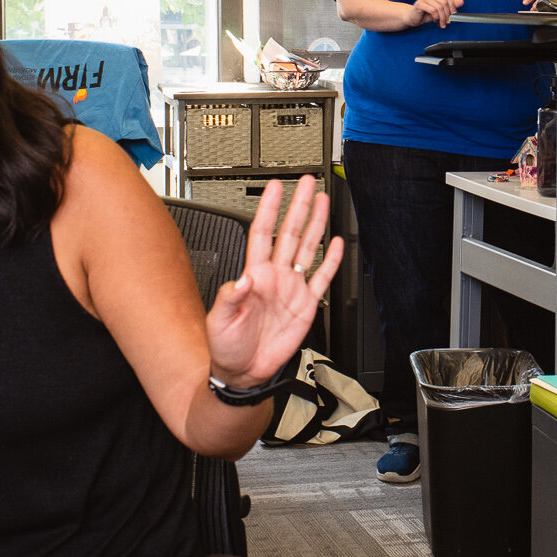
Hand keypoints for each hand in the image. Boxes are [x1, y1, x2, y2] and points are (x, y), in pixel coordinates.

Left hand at [204, 176, 344, 387]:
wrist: (243, 372)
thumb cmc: (226, 347)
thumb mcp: (218, 321)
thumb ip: (229, 298)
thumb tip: (242, 280)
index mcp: (253, 275)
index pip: (261, 233)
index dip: (268, 209)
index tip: (274, 187)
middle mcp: (274, 276)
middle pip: (289, 233)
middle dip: (298, 206)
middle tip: (306, 184)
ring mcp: (291, 288)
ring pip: (307, 248)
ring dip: (315, 225)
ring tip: (323, 201)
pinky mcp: (305, 305)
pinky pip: (321, 278)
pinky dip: (332, 261)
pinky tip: (338, 244)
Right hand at [408, 0, 463, 27]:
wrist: (413, 17)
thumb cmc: (426, 12)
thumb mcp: (440, 8)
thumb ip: (450, 4)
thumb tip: (461, 1)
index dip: (452, 6)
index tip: (453, 14)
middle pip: (444, 2)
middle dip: (447, 14)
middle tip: (448, 21)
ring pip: (439, 7)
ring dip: (442, 18)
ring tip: (441, 23)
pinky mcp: (419, 3)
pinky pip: (433, 10)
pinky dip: (436, 17)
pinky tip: (435, 20)